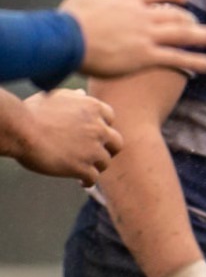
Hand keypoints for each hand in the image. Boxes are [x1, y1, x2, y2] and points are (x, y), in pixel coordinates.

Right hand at [1, 88, 120, 183]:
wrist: (19, 129)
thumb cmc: (30, 112)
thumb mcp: (54, 96)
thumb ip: (73, 97)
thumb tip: (82, 94)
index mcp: (93, 108)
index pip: (110, 118)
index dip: (103, 126)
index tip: (95, 134)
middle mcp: (98, 128)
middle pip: (116, 143)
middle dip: (108, 149)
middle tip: (97, 153)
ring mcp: (92, 149)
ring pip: (105, 162)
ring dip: (95, 165)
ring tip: (84, 167)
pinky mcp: (82, 167)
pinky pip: (93, 178)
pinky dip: (88, 181)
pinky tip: (82, 182)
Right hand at [61, 0, 205, 76]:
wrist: (64, 40)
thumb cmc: (69, 20)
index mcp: (128, 0)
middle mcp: (142, 15)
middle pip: (176, 14)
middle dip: (194, 20)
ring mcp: (146, 35)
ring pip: (183, 34)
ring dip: (205, 36)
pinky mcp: (145, 55)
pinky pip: (177, 58)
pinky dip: (194, 61)